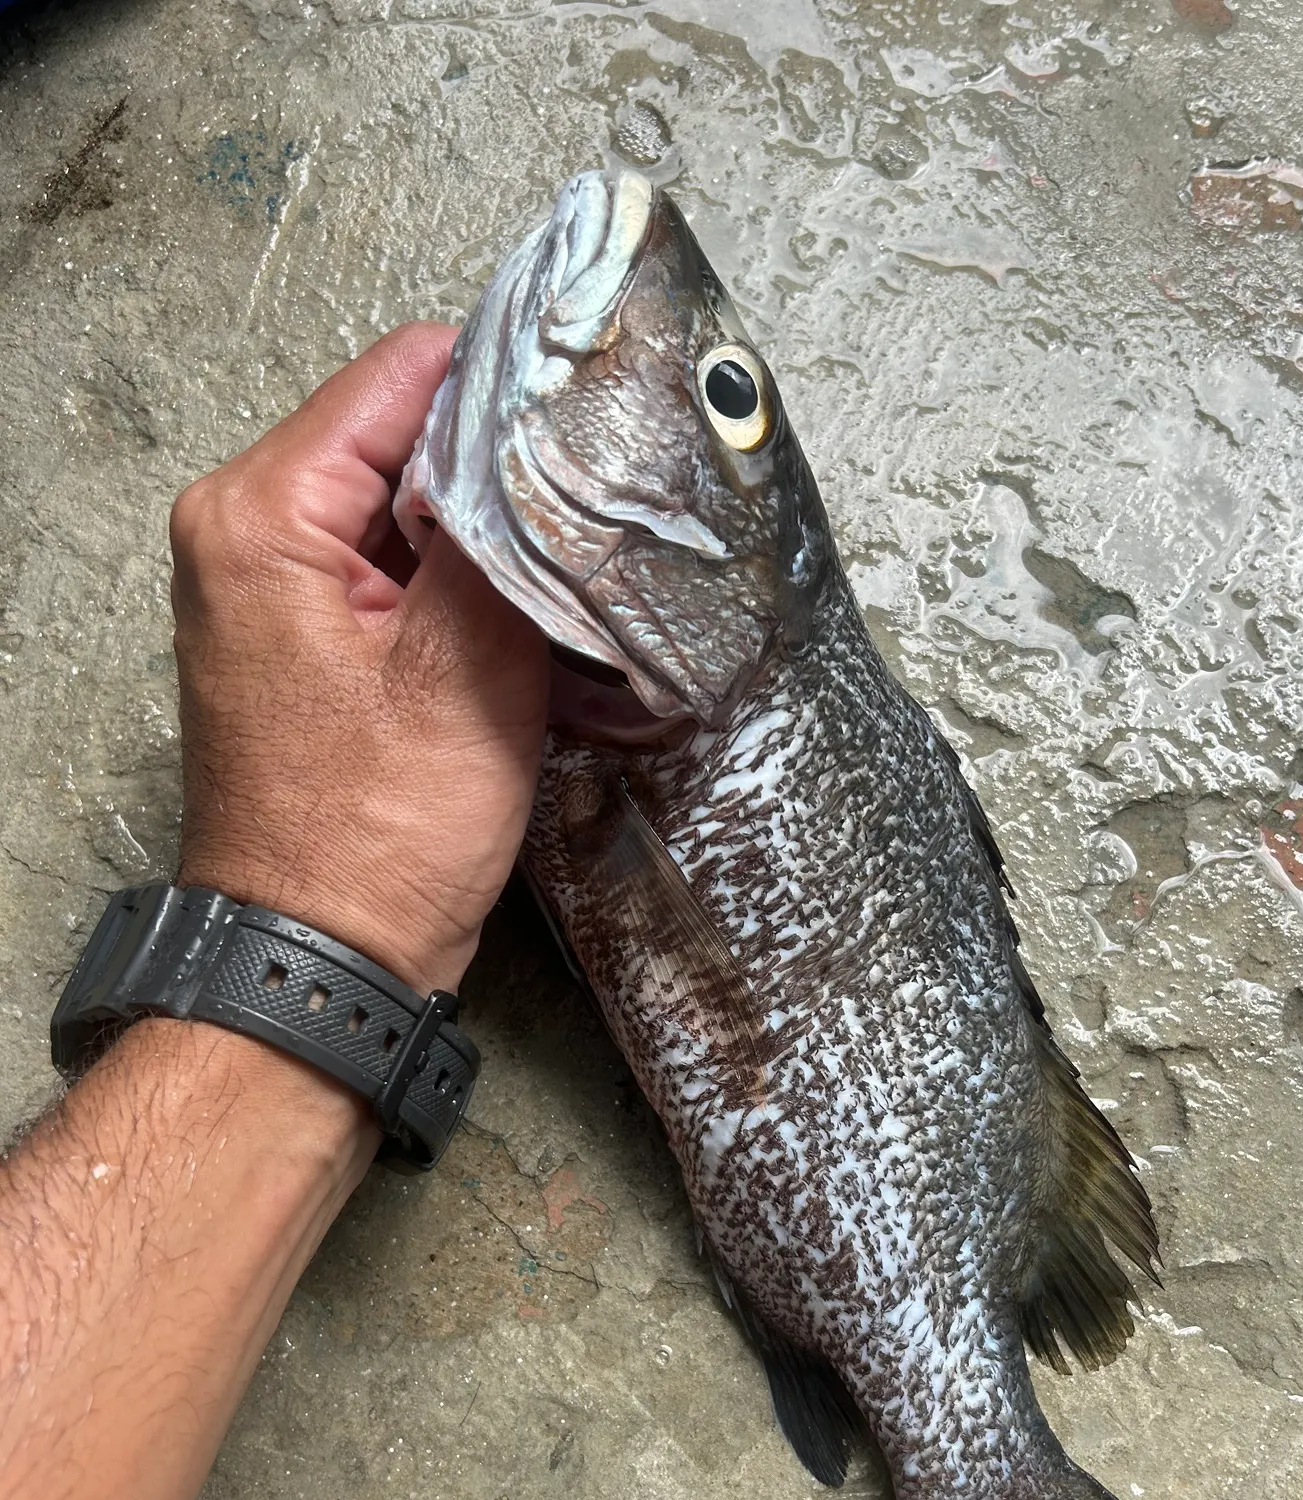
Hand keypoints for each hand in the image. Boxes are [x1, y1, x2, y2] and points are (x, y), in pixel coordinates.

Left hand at [169, 322, 548, 994]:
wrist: (322, 956)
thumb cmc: (377, 836)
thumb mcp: (463, 667)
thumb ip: (496, 531)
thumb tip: (539, 432)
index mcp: (263, 516)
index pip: (401, 374)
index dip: (504, 386)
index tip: (588, 415)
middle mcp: (249, 531)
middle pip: (403, 435)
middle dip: (501, 468)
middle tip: (594, 507)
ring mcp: (277, 585)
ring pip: (410, 503)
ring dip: (490, 533)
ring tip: (565, 571)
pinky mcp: (311, 633)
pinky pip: (399, 566)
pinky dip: (464, 581)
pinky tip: (523, 617)